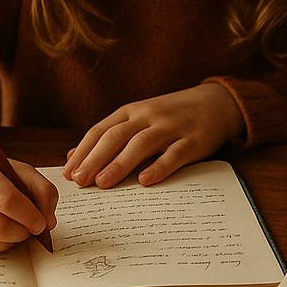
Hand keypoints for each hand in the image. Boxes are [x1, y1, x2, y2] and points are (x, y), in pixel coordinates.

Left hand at [63, 83, 244, 188]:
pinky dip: (159, 167)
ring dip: (120, 164)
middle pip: (116, 137)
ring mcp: (172, 126)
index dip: (83, 152)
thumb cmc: (172, 115)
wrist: (217, 102)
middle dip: (95, 159)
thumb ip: (110, 135)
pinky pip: (175, 154)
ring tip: (103, 183)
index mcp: (132, 111)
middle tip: (80, 181)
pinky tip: (145, 181)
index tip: (68, 174)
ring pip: (141, 144)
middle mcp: (149, 116)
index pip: (101, 131)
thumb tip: (72, 156)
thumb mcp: (140, 119)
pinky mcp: (194, 140)